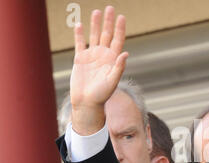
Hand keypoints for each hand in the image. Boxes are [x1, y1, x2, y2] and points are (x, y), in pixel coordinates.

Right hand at [70, 6, 127, 134]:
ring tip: (96, 12)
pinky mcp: (80, 59)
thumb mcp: (112, 81)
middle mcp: (103, 56)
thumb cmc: (102, 95)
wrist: (87, 103)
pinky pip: (80, 43)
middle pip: (107, 35)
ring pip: (94, 36)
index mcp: (113, 60)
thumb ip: (118, 67)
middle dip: (108, 22)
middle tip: (110, 8)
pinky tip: (80, 25)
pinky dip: (79, 34)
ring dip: (95, 25)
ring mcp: (92, 56)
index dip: (120, 29)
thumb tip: (125, 53)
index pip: (118, 40)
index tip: (122, 17)